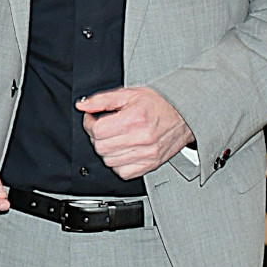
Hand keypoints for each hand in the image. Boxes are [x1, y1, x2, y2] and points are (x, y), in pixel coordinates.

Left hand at [76, 85, 194, 180]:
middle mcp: (142, 138)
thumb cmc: (158, 104)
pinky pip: (123, 173)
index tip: (92, 119)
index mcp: (135, 118)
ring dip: (106, 151)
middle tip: (103, 128)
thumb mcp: (129, 94)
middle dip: (96, 137)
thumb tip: (83, 105)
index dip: (89, 124)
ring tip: (114, 138)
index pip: (98, 130)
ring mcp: (147, 154)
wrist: (183, 115)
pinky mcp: (151, 165)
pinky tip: (122, 151)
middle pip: (101, 147)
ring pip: (109, 161)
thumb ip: (103, 100)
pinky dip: (118, 164)